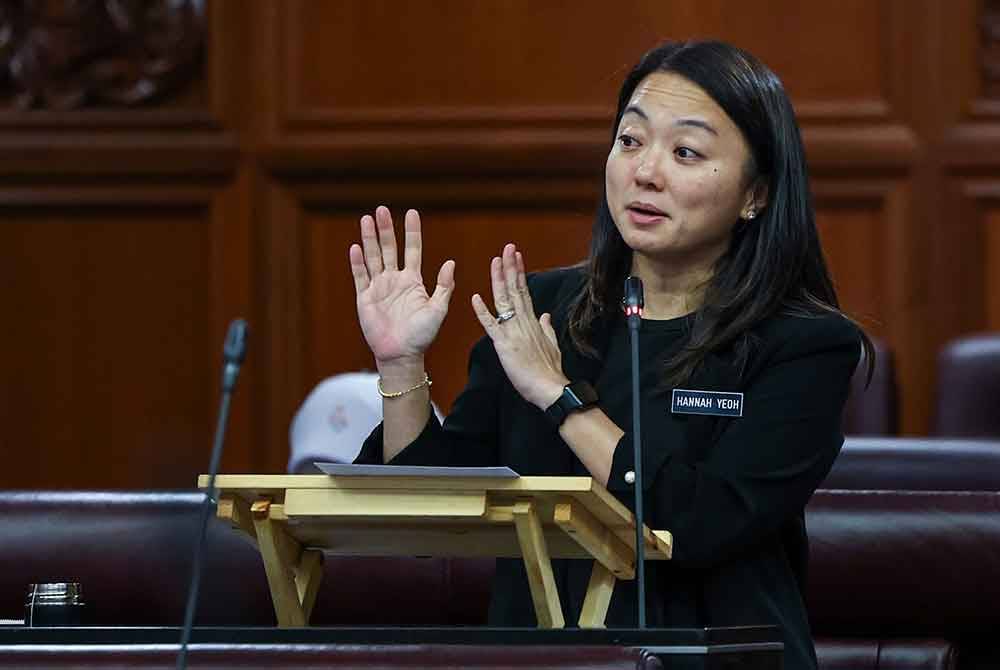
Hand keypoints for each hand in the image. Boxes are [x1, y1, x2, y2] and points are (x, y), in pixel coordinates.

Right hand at [349, 206, 454, 364]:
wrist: (401, 355)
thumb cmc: (422, 335)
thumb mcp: (438, 310)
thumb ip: (443, 287)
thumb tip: (450, 263)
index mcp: (413, 281)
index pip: (412, 249)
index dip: (412, 232)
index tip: (412, 213)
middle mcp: (394, 280)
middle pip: (389, 248)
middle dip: (385, 229)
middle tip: (382, 210)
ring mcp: (378, 288)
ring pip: (372, 257)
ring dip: (369, 239)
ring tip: (367, 219)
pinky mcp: (364, 298)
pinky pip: (360, 276)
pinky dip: (357, 262)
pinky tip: (355, 247)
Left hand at [471, 243, 567, 409]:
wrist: (551, 388)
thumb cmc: (550, 371)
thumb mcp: (552, 346)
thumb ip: (547, 329)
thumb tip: (546, 315)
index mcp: (534, 322)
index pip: (525, 292)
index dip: (519, 273)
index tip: (516, 257)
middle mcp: (524, 322)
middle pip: (515, 290)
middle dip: (510, 267)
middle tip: (507, 247)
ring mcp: (514, 331)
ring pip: (504, 300)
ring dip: (499, 280)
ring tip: (496, 260)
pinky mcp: (504, 345)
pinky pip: (491, 325)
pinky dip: (482, 311)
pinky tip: (475, 297)